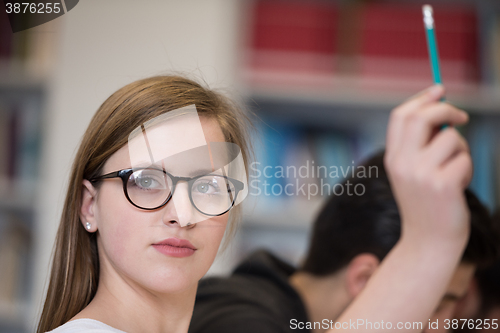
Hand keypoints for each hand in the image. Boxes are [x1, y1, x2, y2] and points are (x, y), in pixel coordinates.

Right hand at [384, 85, 471, 246]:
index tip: (439, 90)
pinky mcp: (443, 185)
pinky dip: (467, 169)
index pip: (401, 116)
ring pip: (451, 138)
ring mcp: (421, 174)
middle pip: (422, 117)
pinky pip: (465, 159)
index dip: (422, 99)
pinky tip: (458, 188)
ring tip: (456, 171)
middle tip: (462, 117)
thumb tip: (442, 111)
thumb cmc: (425, 203)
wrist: (427, 241)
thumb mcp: (412, 172)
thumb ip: (419, 144)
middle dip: (446, 109)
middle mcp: (402, 163)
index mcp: (392, 157)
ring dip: (462, 150)